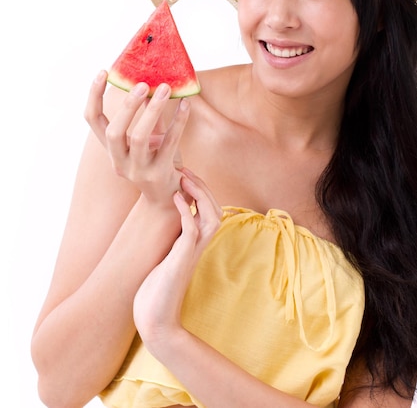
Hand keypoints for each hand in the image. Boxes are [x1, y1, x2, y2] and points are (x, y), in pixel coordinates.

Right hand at [84, 70, 190, 198]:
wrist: (169, 197)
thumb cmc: (158, 160)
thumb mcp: (148, 137)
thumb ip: (145, 113)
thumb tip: (147, 81)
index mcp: (111, 149)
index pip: (92, 120)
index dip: (94, 95)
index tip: (103, 72)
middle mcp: (119, 161)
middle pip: (113, 131)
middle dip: (127, 106)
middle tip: (142, 84)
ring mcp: (138, 170)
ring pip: (139, 137)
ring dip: (153, 110)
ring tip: (166, 89)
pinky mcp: (160, 173)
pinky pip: (169, 143)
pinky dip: (178, 121)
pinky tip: (186, 105)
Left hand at [133, 169, 222, 355]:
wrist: (153, 320)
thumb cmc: (153, 291)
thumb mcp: (162, 258)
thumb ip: (167, 242)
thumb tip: (155, 223)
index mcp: (194, 245)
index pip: (210, 211)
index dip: (201, 191)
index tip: (184, 175)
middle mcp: (198, 247)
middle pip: (215, 210)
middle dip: (203, 187)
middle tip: (185, 171)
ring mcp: (192, 254)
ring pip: (212, 217)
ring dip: (200, 194)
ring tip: (183, 178)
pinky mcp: (182, 260)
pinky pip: (192, 229)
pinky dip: (185, 210)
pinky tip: (175, 197)